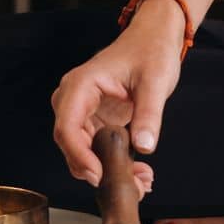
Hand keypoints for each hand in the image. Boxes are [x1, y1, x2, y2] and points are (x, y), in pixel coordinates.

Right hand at [50, 0, 185, 194]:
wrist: (154, 37)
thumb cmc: (151, 50)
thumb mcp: (155, 81)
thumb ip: (149, 114)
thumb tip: (144, 146)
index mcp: (81, 84)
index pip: (67, 127)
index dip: (79, 155)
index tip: (99, 174)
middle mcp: (75, 99)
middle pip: (72, 145)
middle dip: (97, 169)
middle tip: (129, 185)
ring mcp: (83, 111)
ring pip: (83, 152)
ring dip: (108, 170)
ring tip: (142, 180)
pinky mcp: (95, 120)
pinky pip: (96, 148)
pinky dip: (114, 163)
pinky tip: (140, 172)